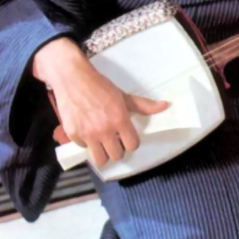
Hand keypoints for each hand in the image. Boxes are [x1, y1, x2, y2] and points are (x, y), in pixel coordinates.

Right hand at [33, 38, 169, 165]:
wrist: (73, 78)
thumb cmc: (100, 86)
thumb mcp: (123, 95)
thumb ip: (143, 105)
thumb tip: (165, 105)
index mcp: (119, 119)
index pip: (132, 145)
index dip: (131, 142)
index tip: (127, 137)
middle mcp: (104, 130)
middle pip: (117, 156)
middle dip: (117, 149)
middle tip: (114, 140)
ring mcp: (87, 134)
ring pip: (100, 160)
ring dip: (102, 153)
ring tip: (102, 143)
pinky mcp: (73, 135)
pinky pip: (83, 148)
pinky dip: (86, 143)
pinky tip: (87, 131)